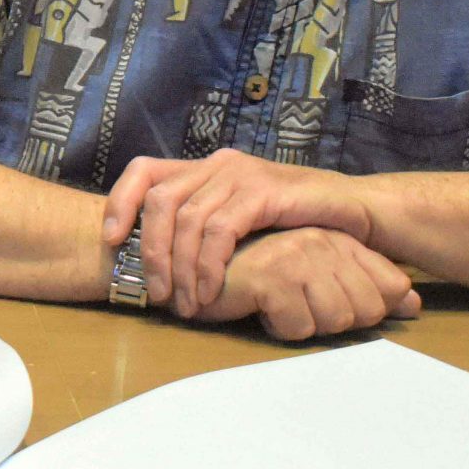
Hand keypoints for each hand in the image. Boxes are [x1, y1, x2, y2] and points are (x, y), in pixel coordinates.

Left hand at [104, 148, 373, 315]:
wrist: (358, 212)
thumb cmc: (296, 223)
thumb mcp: (241, 221)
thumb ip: (205, 227)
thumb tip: (157, 260)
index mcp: (205, 168)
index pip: (144, 171)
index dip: (119, 202)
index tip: (110, 241)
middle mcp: (218, 164)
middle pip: (159, 199)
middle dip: (149, 251)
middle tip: (156, 294)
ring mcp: (241, 174)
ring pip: (187, 218)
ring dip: (178, 267)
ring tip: (185, 304)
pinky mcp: (265, 192)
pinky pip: (220, 229)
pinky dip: (208, 264)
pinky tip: (209, 290)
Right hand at [188, 227, 419, 340]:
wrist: (194, 267)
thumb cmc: (255, 273)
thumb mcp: (320, 277)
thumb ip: (370, 286)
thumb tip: (415, 304)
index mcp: (339, 236)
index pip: (391, 289)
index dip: (366, 311)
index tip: (328, 304)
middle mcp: (324, 239)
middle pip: (368, 312)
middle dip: (334, 322)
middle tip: (297, 307)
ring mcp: (299, 253)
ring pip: (337, 321)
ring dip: (304, 325)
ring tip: (276, 305)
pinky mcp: (272, 274)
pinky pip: (300, 329)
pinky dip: (278, 328)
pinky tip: (257, 308)